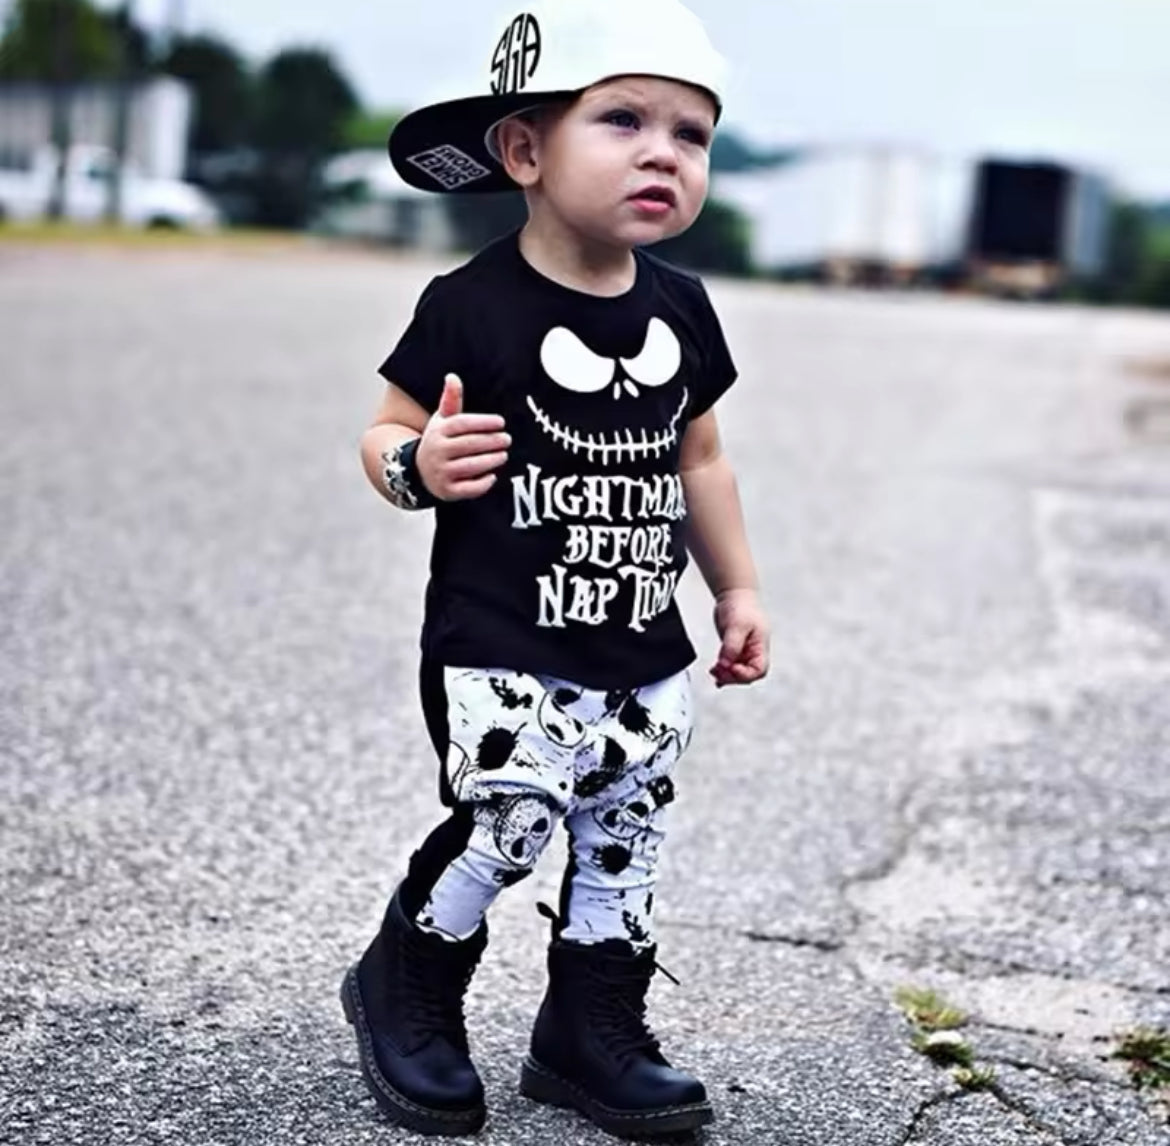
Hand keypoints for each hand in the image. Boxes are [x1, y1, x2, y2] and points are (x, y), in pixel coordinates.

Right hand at [416, 374, 510, 500]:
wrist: (419, 471)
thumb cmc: (439, 441)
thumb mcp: (443, 420)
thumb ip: (451, 400)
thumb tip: (453, 376)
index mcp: (438, 431)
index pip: (462, 424)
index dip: (483, 422)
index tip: (501, 422)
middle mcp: (437, 451)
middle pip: (468, 445)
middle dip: (490, 442)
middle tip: (507, 439)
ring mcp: (441, 472)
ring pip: (469, 466)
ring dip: (490, 461)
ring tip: (504, 455)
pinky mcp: (447, 491)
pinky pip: (467, 489)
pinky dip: (481, 484)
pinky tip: (492, 476)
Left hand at [710, 588, 769, 687]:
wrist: (734, 595)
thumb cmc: (742, 606)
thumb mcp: (736, 626)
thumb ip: (731, 647)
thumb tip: (725, 665)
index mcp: (760, 646)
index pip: (759, 670)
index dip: (745, 674)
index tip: (731, 668)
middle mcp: (754, 651)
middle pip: (748, 675)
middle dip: (733, 677)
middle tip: (718, 672)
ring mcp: (744, 651)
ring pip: (737, 672)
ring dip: (726, 675)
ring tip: (714, 671)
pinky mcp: (734, 649)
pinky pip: (730, 665)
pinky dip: (722, 671)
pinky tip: (715, 672)